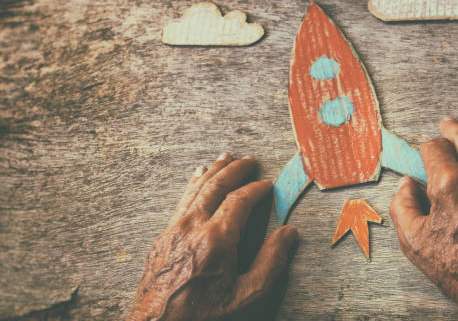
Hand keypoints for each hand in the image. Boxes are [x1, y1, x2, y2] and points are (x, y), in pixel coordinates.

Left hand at [128, 153, 297, 320]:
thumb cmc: (204, 316)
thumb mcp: (246, 297)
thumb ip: (271, 262)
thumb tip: (289, 233)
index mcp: (216, 239)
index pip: (239, 200)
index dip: (256, 189)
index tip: (267, 184)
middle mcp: (191, 227)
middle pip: (215, 186)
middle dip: (234, 170)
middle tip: (248, 160)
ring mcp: (173, 231)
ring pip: (195, 190)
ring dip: (213, 172)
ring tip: (224, 159)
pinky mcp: (162, 239)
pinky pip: (181, 202)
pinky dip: (193, 186)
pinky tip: (196, 180)